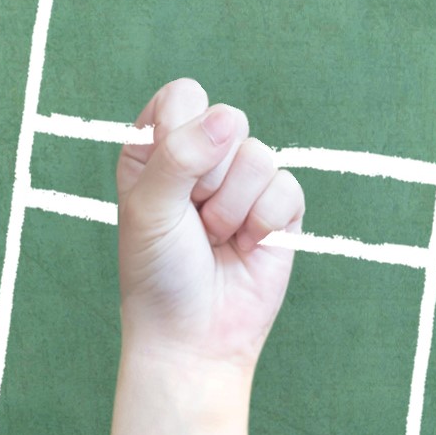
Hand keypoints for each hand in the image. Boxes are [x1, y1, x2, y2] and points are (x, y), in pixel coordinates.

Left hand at [112, 77, 295, 373]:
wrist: (193, 336)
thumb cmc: (158, 272)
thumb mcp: (149, 208)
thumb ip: (178, 155)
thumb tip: (228, 118)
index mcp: (157, 147)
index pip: (183, 97)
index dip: (180, 133)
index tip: (165, 181)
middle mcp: (202, 157)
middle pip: (227, 120)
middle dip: (208, 177)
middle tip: (192, 219)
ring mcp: (244, 181)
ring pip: (259, 155)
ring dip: (232, 208)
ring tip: (216, 238)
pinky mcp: (280, 207)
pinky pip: (286, 187)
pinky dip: (262, 223)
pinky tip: (245, 247)